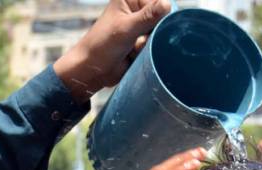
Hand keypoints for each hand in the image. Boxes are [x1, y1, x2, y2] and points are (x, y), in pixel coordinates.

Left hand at [53, 0, 171, 102]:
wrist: (93, 71)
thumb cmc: (103, 45)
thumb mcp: (126, 28)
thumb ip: (148, 16)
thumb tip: (168, 4)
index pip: (159, 1)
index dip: (160, 14)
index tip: (152, 27)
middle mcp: (135, 10)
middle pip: (161, 17)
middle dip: (154, 31)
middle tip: (139, 39)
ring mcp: (139, 27)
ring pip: (159, 33)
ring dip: (149, 43)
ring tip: (134, 48)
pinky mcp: (141, 42)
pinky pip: (154, 45)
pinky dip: (147, 51)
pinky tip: (134, 54)